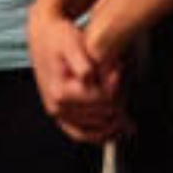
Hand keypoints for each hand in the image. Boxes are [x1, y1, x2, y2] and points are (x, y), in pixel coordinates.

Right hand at [28, 8, 127, 142]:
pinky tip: (114, 133)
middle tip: (129, 96)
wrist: (42, 36)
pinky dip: (99, 136)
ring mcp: (57, 113)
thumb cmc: (58, 37)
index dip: (118, 91)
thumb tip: (90, 79)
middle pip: (100, 117)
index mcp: (60, 90)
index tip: (124, 78)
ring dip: (113, 128)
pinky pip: (81, 134)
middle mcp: (56, 106)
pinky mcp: (60, 115)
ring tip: (129, 124)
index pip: (101, 100)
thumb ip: (82, 63)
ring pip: (92, 132)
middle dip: (119, 108)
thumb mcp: (71, 42)